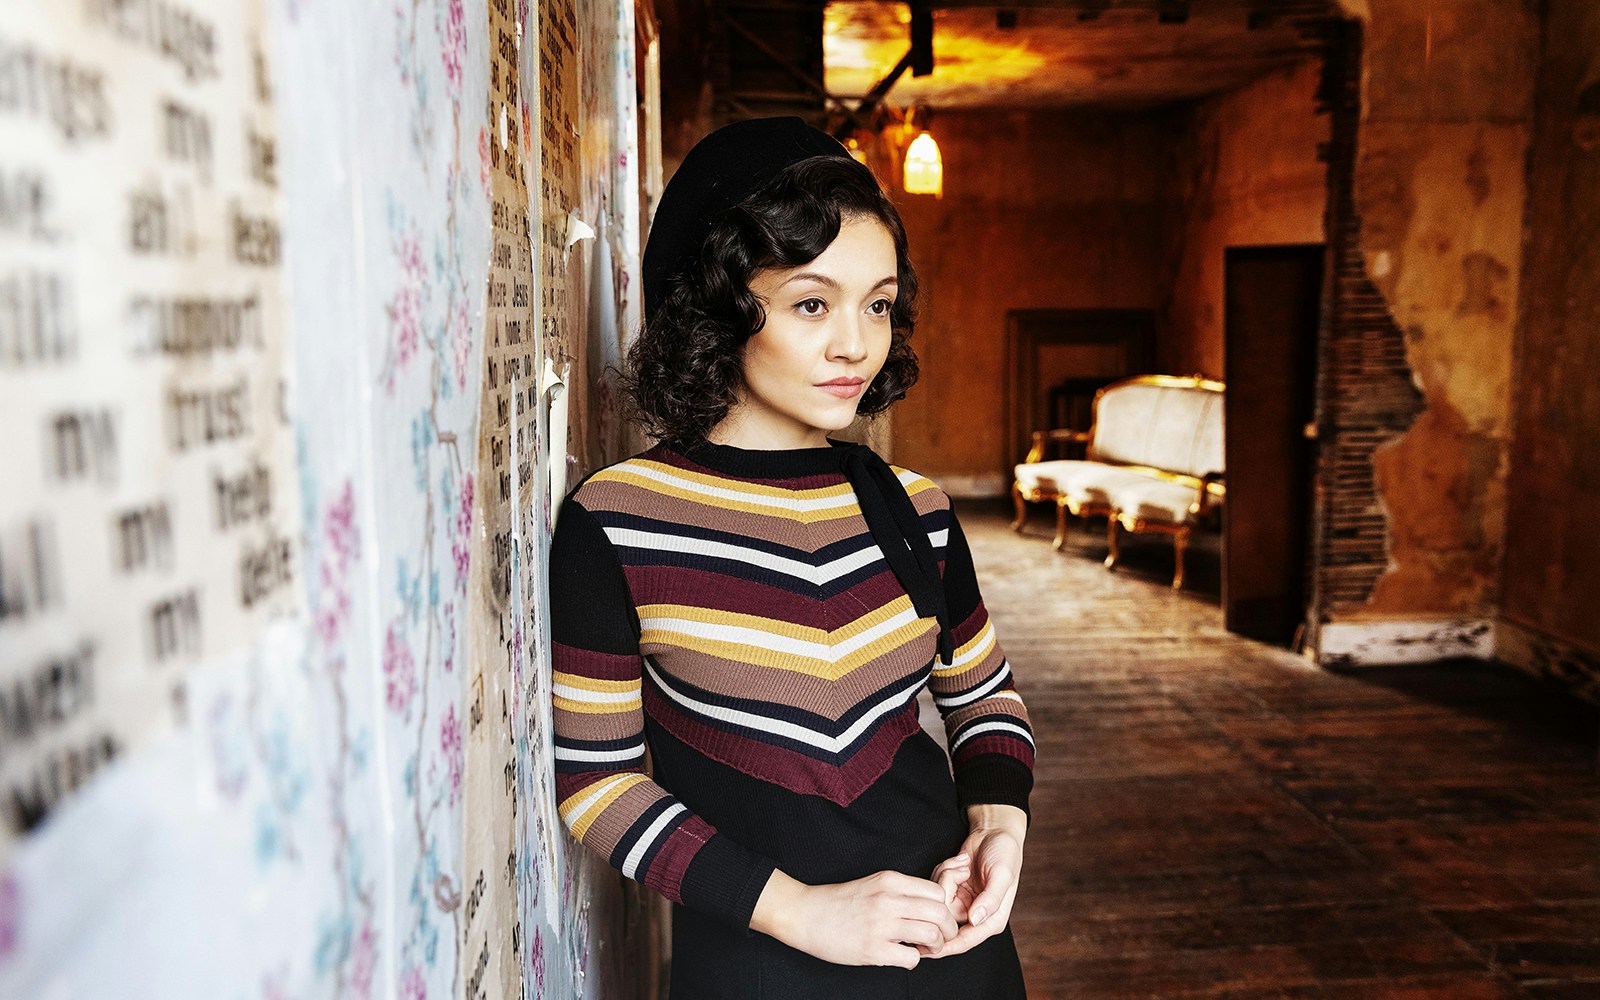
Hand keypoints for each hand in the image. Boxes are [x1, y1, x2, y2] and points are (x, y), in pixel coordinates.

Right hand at [750, 867, 960, 969]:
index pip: (937, 892)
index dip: (943, 908)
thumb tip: (930, 908)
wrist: (805, 914)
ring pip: (932, 935)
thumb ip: (901, 891)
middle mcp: (889, 899)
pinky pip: (911, 959)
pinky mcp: (873, 949)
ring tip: (923, 948)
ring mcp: (881, 925)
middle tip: (940, 937)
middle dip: (948, 929)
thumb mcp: (873, 883)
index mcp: (890, 880)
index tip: (936, 919)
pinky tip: (902, 956)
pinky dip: (913, 961)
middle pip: (941, 913)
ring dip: (935, 946)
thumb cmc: (839, 901)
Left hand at [923, 805, 1025, 957]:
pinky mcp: (953, 888)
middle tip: (962, 869)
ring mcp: (962, 901)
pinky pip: (936, 885)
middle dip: (948, 886)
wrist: (995, 831)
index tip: (923, 950)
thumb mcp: (1002, 874)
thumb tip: (975, 921)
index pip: (964, 941)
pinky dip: (944, 869)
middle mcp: (975, 914)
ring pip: (938, 898)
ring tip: (964, 862)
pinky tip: (960, 861)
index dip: (943, 948)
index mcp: (992, 919)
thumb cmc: (1005, 853)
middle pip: (945, 915)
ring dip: (947, 875)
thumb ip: (990, 899)